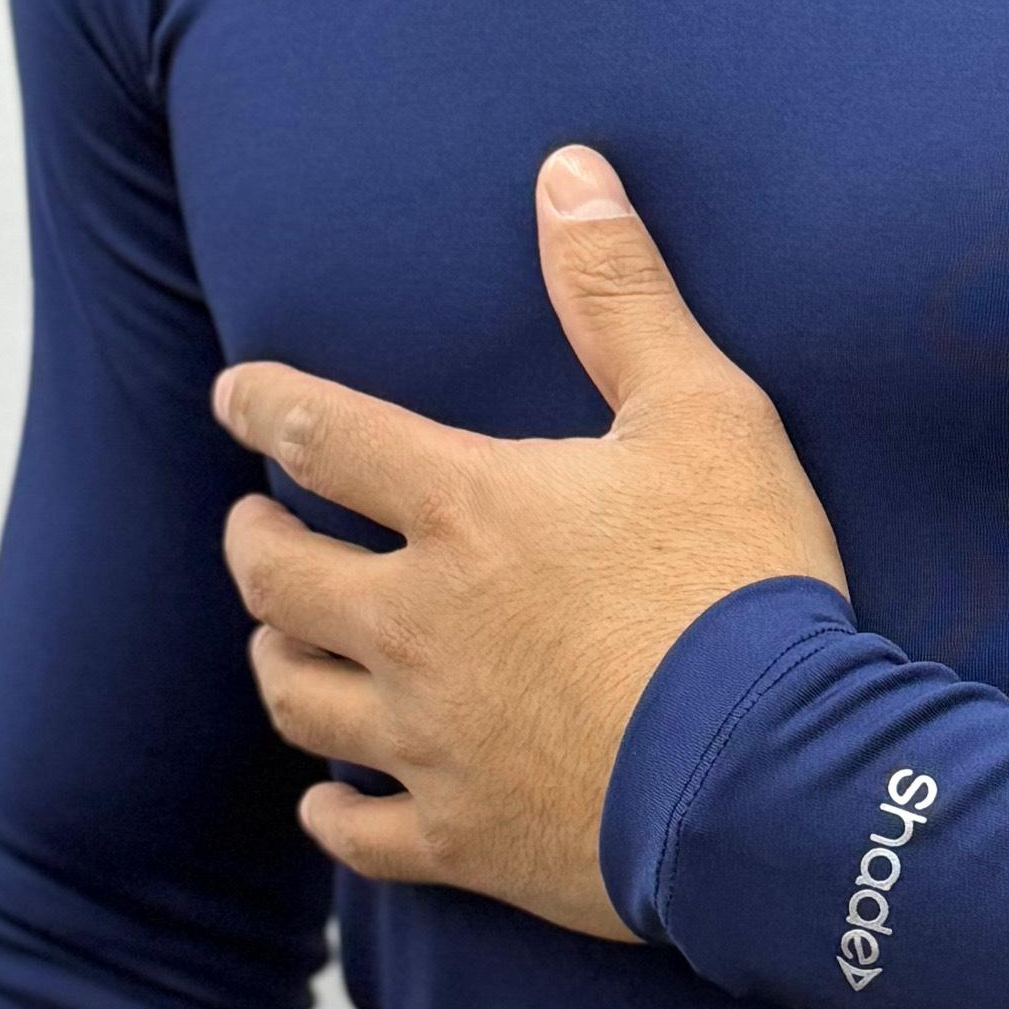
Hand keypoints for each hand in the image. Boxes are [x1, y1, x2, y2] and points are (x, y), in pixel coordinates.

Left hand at [215, 143, 847, 935]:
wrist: (773, 777)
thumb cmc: (744, 584)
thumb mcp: (708, 413)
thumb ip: (623, 295)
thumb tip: (567, 169)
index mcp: (465, 509)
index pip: (324, 433)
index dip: (265, 404)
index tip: (235, 395)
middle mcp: (416, 624)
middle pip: (276, 577)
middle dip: (254, 543)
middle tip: (256, 527)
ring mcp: (429, 740)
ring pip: (297, 701)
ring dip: (278, 661)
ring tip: (284, 643)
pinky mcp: (464, 838)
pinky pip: (355, 832)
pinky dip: (331, 812)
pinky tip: (330, 801)